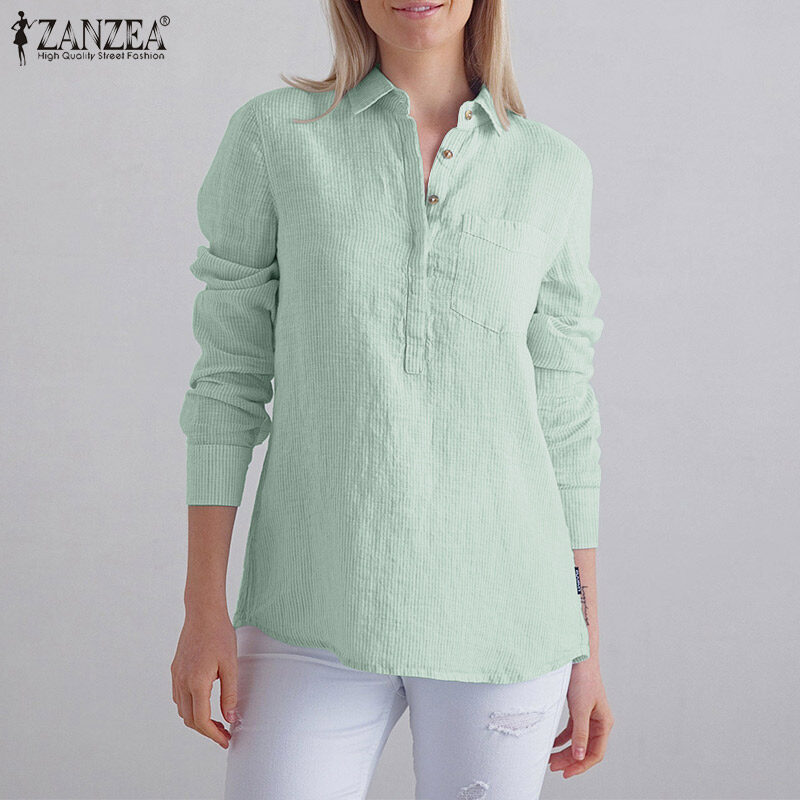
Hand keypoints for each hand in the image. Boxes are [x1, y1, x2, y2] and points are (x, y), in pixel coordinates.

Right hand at [170, 609, 239, 747]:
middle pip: (189, 719)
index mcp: (196, 682)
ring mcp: (176, 675)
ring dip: (197, 719)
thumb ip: (230, 693)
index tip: (226, 739)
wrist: (203, 612)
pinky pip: (179, 696)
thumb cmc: (219, 635)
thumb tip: (230, 718)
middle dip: (206, 730)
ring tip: (216, 720)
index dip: (213, 734)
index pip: (201, 720)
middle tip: (224, 732)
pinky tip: (204, 702)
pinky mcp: (175, 669)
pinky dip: (190, 706)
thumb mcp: (231, 665)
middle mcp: (182, 681)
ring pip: (182, 709)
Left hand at [549, 659, 613, 777]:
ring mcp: (588, 716)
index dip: (581, 765)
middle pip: (585, 749)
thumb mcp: (580, 708)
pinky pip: (571, 731)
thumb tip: (580, 757)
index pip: (595, 753)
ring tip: (550, 760)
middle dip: (570, 760)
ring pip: (577, 741)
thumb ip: (580, 733)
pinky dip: (561, 739)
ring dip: (564, 751)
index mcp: (604, 723)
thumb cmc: (582, 678)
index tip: (566, 773)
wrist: (577, 656)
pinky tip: (551, 744)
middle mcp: (598, 722)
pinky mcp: (578, 709)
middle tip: (553, 767)